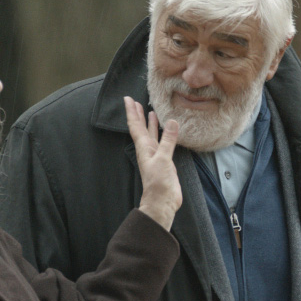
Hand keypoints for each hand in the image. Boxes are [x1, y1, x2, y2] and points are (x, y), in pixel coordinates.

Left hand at [124, 96, 181, 230]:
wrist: (162, 201)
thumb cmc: (158, 183)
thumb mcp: (163, 159)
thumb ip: (168, 140)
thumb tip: (171, 121)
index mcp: (144, 148)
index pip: (135, 126)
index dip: (132, 112)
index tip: (128, 99)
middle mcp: (147, 149)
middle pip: (141, 128)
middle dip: (138, 115)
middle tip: (136, 101)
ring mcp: (155, 155)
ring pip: (151, 134)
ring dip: (149, 123)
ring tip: (150, 111)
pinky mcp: (164, 161)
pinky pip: (161, 142)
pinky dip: (162, 133)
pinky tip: (166, 130)